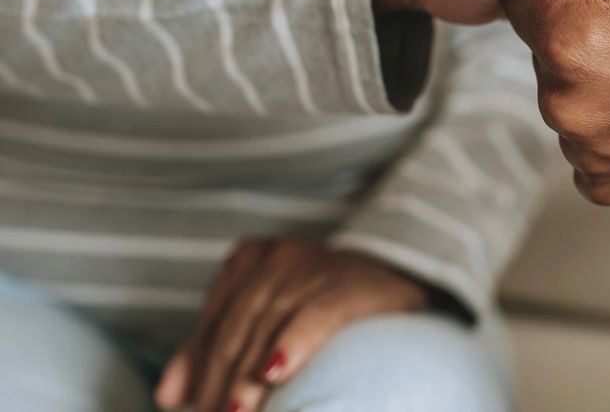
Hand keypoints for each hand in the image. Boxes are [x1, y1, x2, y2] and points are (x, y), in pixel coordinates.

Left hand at [154, 238, 425, 411]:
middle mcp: (278, 255)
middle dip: (219, 379)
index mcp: (251, 258)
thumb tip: (167, 397)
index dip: (197, 366)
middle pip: (237, 326)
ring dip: (246, 377)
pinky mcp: (350, 282)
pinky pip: (314, 315)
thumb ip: (214, 350)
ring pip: (267, 325)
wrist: (400, 284)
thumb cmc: (325, 307)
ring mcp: (314, 264)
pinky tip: (274, 372)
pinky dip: (291, 344)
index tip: (187, 406)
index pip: (215, 320)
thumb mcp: (266, 320)